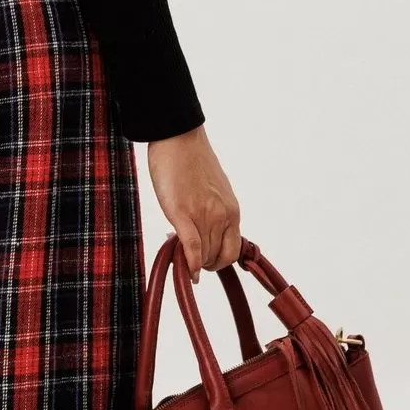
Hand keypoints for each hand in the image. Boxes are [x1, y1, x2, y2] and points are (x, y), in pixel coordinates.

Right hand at [145, 126, 241, 282]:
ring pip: (204, 256)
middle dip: (202, 262)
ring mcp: (204, 215)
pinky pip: (192, 248)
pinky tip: (187, 271)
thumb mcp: (214, 191)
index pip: (232, 251)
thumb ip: (213, 214)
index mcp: (232, 211)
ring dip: (192, 261)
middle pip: (216, 257)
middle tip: (185, 254)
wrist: (178, 138)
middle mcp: (223, 216)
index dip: (217, 262)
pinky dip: (190, 264)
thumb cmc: (191, 162)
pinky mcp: (183, 213)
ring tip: (178, 250)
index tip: (202, 259)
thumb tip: (204, 234)